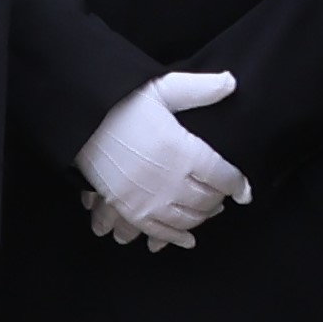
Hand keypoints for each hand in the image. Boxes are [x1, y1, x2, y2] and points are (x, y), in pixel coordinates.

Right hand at [75, 67, 248, 248]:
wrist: (77, 120)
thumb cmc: (119, 103)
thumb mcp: (160, 89)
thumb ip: (199, 89)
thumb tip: (232, 82)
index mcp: (184, 151)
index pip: (225, 177)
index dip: (239, 185)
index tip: (244, 190)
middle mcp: (171, 180)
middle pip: (208, 201)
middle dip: (218, 201)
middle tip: (220, 197)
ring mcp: (149, 198)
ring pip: (187, 219)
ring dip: (199, 218)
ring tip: (203, 212)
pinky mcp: (128, 208)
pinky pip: (159, 231)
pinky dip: (175, 238)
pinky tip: (185, 240)